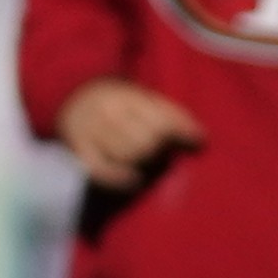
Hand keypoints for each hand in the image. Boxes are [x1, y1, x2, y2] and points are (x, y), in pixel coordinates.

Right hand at [54, 78, 206, 192]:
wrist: (75, 97)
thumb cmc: (124, 103)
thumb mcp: (149, 99)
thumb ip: (175, 116)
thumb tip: (201, 139)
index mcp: (128, 97)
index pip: (161, 120)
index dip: (183, 134)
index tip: (198, 142)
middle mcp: (107, 113)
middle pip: (145, 142)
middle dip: (160, 150)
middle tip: (163, 150)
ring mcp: (90, 132)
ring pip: (126, 156)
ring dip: (143, 164)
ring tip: (148, 161)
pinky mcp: (79, 151)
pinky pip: (100, 171)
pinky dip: (119, 179)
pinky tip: (134, 180)